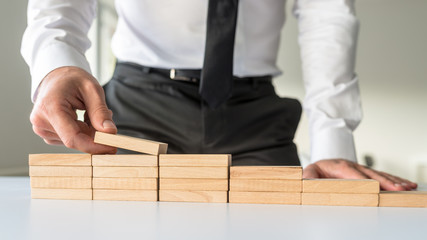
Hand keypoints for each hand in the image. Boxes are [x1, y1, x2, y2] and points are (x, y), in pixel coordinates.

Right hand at [30, 66, 116, 153]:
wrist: (57, 77)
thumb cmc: (73, 80)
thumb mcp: (92, 89)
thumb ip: (100, 112)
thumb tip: (110, 132)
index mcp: (50, 108)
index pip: (73, 138)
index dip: (95, 146)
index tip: (113, 147)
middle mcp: (41, 122)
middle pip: (77, 140)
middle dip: (97, 133)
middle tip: (107, 115)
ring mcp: (42, 130)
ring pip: (77, 140)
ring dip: (90, 130)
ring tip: (90, 110)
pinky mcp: (47, 134)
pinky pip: (72, 139)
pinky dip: (83, 131)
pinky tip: (82, 117)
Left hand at [303, 159, 417, 190]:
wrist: (323, 162)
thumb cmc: (318, 169)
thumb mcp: (310, 172)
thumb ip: (309, 177)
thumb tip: (306, 181)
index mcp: (340, 166)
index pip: (353, 174)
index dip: (365, 181)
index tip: (376, 187)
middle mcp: (353, 166)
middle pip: (371, 174)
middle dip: (386, 182)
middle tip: (398, 189)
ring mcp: (361, 168)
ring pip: (380, 174)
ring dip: (394, 181)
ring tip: (407, 187)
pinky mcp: (367, 172)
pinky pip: (383, 176)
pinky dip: (395, 180)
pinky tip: (407, 184)